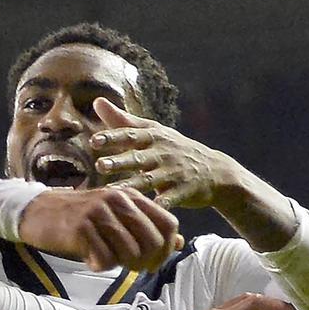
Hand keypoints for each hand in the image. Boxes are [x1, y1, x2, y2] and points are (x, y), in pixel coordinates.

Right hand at [18, 186, 183, 271]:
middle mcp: (117, 200)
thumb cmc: (80, 218)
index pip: (169, 223)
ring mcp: (99, 212)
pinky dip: (99, 265)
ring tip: (107, 260)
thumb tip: (181, 242)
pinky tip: (89, 258)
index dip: (167, 248)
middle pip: (154, 242)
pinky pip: (104, 259)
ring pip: (131, 253)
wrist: (37, 211)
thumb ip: (147, 227)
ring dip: (122, 266)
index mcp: (130, 195)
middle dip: (146, 262)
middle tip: (131, 267)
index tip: (153, 261)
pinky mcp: (80, 228)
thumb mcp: (116, 217)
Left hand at [91, 98, 297, 251]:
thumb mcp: (153, 131)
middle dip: (120, 161)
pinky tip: (149, 209)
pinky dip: (161, 203)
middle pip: (138, 157)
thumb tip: (97, 101)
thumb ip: (124, 120)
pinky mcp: (184, 191)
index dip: (113, 137)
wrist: (214, 171)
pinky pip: (170, 198)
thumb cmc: (173, 149)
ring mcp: (174, 172)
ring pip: (150, 179)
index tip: (94, 140)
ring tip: (113, 191)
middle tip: (100, 165)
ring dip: (132, 185)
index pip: (130, 135)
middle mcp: (163, 152)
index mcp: (153, 137)